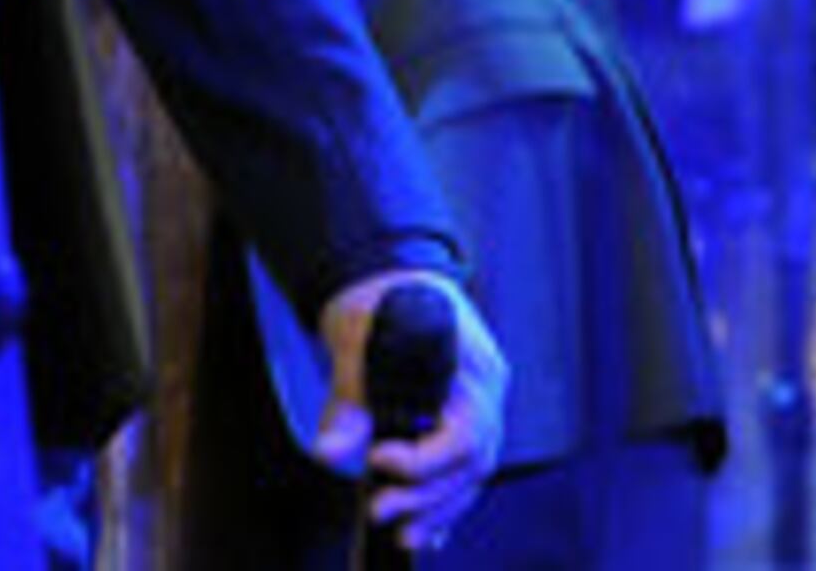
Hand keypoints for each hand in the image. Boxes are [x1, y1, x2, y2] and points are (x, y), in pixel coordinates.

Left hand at [311, 271, 506, 552]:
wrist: (383, 281)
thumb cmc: (379, 298)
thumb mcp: (356, 339)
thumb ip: (349, 398)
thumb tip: (330, 452)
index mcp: (473, 365)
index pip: (468, 432)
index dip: (426, 459)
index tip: (379, 460)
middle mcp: (484, 392)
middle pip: (473, 463)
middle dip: (427, 496)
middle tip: (381, 510)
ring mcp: (477, 409)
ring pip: (471, 476)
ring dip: (436, 510)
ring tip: (401, 533)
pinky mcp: (459, 424)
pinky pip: (461, 474)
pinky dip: (443, 506)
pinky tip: (425, 532)